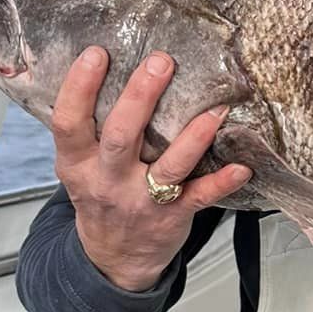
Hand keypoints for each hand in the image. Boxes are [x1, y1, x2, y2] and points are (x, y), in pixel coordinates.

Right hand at [51, 48, 250, 292]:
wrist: (113, 258)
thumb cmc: (100, 196)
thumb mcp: (79, 166)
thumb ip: (87, 128)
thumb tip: (103, 65)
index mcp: (78, 164)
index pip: (69, 123)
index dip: (79, 88)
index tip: (97, 53)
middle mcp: (108, 181)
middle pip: (121, 137)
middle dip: (140, 98)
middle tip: (160, 62)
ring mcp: (141, 201)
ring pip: (168, 167)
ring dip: (193, 137)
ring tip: (216, 109)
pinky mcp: (173, 215)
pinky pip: (201, 197)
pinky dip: (222, 182)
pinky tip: (243, 167)